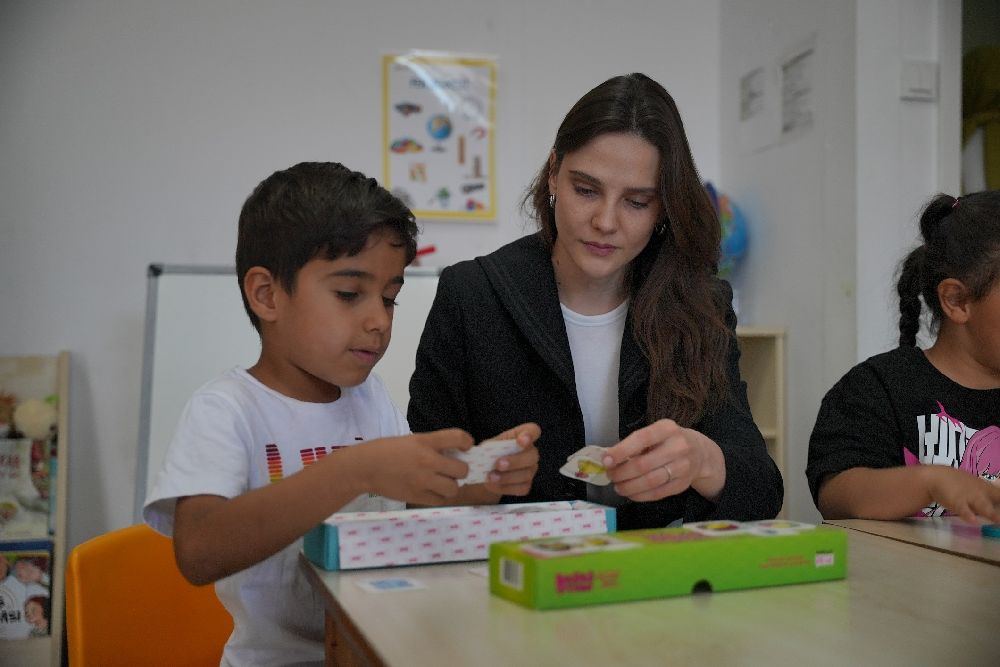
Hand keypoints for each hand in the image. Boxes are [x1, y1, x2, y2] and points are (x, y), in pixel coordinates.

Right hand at [361, 428, 472, 505]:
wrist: (366, 468)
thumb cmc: (388, 450)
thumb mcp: (413, 440)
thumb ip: (433, 445)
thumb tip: (454, 454)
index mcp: (426, 441)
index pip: (458, 438)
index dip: (467, 442)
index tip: (466, 446)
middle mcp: (428, 461)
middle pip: (462, 469)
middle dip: (460, 470)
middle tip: (451, 470)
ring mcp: (423, 481)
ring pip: (454, 488)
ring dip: (451, 485)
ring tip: (443, 482)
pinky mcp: (417, 497)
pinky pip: (441, 500)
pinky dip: (440, 496)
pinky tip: (433, 491)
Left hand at [483, 422, 540, 495]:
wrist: (485, 473)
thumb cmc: (489, 454)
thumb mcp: (487, 447)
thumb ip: (490, 447)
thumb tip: (484, 449)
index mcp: (522, 436)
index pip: (533, 431)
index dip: (530, 435)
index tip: (521, 441)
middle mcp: (530, 452)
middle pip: (532, 455)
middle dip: (515, 461)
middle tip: (498, 464)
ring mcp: (530, 470)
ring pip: (526, 474)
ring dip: (507, 477)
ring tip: (491, 477)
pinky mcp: (526, 485)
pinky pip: (521, 488)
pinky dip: (506, 487)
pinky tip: (494, 485)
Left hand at [601, 419, 725, 502]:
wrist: (701, 453)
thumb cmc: (669, 441)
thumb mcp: (656, 433)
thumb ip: (635, 444)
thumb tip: (609, 458)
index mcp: (667, 429)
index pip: (641, 439)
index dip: (621, 451)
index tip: (605, 460)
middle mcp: (678, 446)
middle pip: (643, 465)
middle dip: (621, 473)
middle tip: (610, 476)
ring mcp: (683, 467)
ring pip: (649, 482)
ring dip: (629, 487)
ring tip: (618, 487)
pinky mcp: (683, 484)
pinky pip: (657, 493)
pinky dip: (640, 495)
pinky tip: (630, 493)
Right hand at [924, 466, 999, 523]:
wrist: (936, 477)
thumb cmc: (958, 484)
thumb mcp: (976, 487)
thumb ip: (989, 497)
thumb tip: (996, 511)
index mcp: (988, 489)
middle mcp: (982, 493)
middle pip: (998, 500)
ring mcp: (970, 497)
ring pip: (983, 506)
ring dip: (992, 513)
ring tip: (998, 520)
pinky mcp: (956, 502)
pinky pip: (963, 509)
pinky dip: (968, 515)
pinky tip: (973, 521)